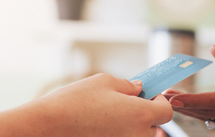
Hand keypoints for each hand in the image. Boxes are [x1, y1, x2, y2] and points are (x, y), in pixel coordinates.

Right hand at [23, 73, 173, 136]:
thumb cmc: (75, 102)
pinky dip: (117, 133)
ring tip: (109, 115)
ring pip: (137, 135)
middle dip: (144, 114)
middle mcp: (137, 135)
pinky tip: (101, 125)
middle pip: (153, 126)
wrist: (48, 125)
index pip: (166, 112)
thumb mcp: (104, 82)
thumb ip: (128, 85)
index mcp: (141, 115)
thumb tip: (138, 88)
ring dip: (131, 125)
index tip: (148, 95)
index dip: (159, 101)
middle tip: (125, 103)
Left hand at [166, 45, 214, 129]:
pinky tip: (182, 105)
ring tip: (167, 98)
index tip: (175, 98)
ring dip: (188, 109)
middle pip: (211, 112)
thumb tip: (213, 47)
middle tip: (163, 95)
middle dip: (185, 105)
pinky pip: (213, 120)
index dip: (196, 100)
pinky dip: (197, 112)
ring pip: (210, 118)